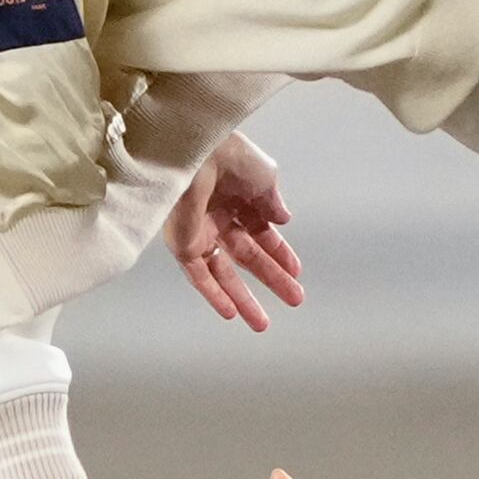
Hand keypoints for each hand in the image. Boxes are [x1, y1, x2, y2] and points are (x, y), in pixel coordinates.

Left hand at [165, 131, 308, 331]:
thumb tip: (283, 219)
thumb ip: (273, 201)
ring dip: (243, 299)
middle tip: (294, 299)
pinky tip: (230, 313)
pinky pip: (199, 276)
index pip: (262, 232)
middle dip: (272, 279)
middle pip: (248, 256)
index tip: (296, 272)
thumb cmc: (230, 157)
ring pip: (224, 273)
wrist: (195, 154)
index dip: (280, 253)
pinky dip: (214, 295)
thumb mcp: (265, 176)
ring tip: (262, 324)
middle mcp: (219, 217)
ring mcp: (200, 232)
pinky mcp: (182, 245)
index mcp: (238, 197)